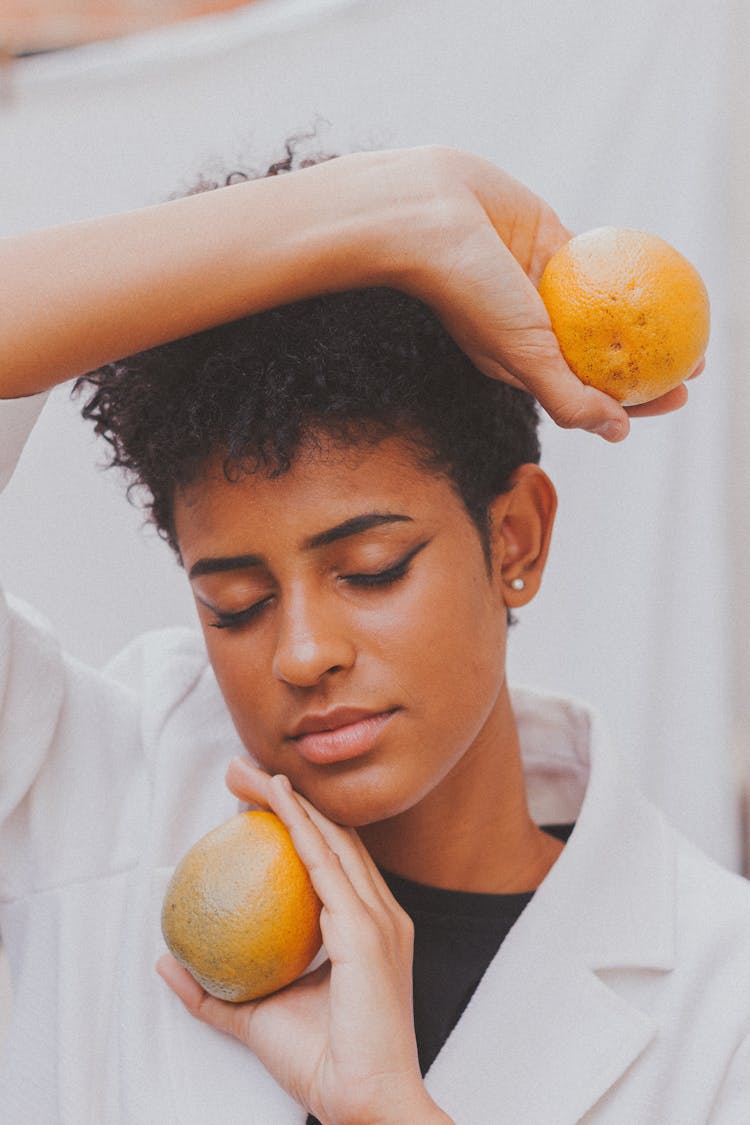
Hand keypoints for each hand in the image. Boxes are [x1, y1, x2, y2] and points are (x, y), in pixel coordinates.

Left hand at [157, 759, 451, 1124]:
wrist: (364, 1103)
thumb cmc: (323, 1064)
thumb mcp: (256, 1018)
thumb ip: (213, 992)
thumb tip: (165, 965)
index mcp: (368, 928)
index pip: (331, 858)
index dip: (296, 821)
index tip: (251, 801)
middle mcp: (381, 913)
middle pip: (333, 835)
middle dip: (288, 796)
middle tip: (243, 770)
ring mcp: (379, 917)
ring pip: (330, 837)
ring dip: (288, 798)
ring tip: (249, 772)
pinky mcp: (368, 928)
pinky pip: (326, 863)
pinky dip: (299, 824)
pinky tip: (274, 799)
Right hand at [378, 146, 699, 440]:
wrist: (427, 214)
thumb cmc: (466, 289)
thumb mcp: (521, 354)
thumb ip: (567, 396)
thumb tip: (617, 432)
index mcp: (521, 363)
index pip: (589, 392)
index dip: (636, 401)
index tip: (678, 396)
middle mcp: (533, 328)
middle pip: (604, 353)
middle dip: (651, 362)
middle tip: (695, 361)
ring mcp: (542, 285)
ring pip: (606, 307)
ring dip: (648, 316)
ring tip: (692, 319)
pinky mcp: (548, 241)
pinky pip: (599, 258)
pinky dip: (630, 265)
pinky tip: (668, 270)